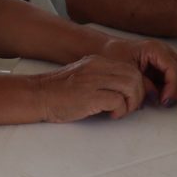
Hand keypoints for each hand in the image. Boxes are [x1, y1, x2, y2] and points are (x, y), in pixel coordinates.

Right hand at [30, 55, 144, 122]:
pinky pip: (118, 100)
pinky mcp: (90, 96)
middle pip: (134, 76)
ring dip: (131, 103)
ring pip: (130, 86)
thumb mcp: (84, 76)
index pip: (130, 69)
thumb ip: (102, 79)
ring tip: (121, 111)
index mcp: (97, 61)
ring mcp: (93, 80)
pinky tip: (111, 115)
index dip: (137, 85)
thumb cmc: (59, 91)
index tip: (132, 98)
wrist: (38, 95)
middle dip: (138, 94)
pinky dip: (120, 110)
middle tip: (130, 107)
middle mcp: (97, 67)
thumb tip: (124, 91)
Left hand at [100, 38, 176, 105]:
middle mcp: (166, 52)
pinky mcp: (166, 68)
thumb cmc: (113, 56)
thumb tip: (155, 95)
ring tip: (163, 101)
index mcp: (155, 49)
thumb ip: (141, 83)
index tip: (163, 101)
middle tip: (166, 102)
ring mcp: (168, 60)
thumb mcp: (124, 70)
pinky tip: (161, 97)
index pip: (175, 69)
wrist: (106, 51)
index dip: (172, 88)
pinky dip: (175, 90)